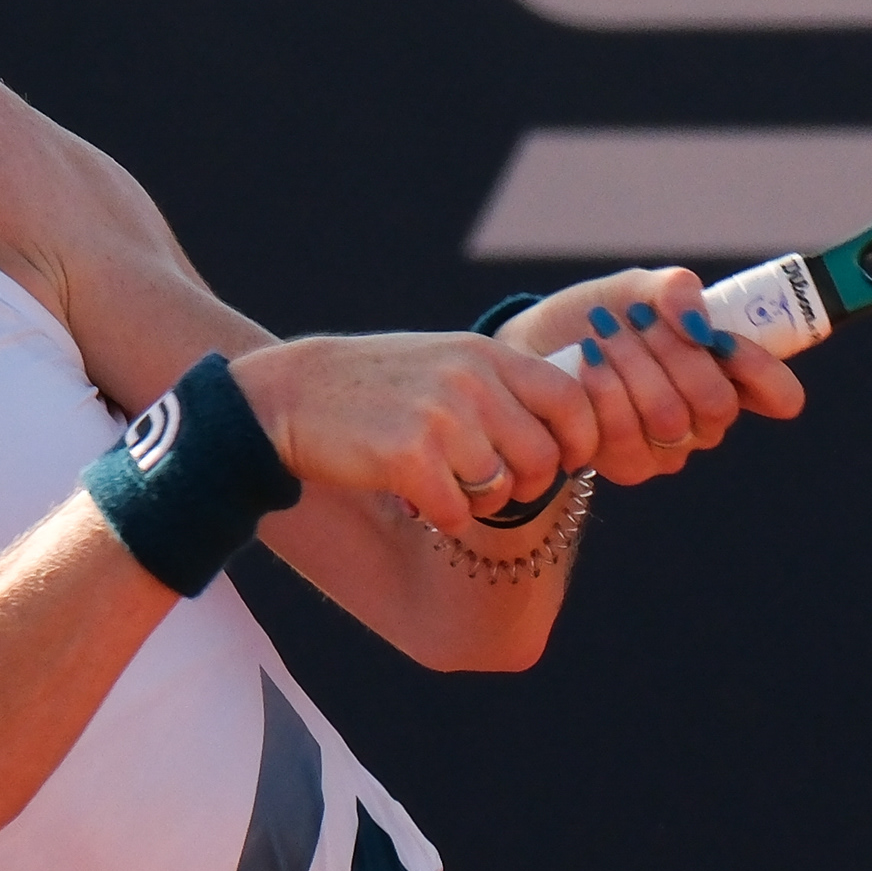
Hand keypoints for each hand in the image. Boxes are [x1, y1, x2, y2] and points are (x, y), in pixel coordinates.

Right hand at [229, 332, 599, 536]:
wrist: (292, 397)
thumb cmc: (376, 388)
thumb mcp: (447, 362)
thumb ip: (503, 385)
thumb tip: (574, 428)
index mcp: (486, 354)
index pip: (571, 400)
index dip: (579, 441)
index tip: (561, 460)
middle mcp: (470, 379)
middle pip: (542, 457)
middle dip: (524, 485)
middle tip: (490, 484)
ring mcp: (440, 416)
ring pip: (502, 490)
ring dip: (480, 503)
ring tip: (448, 486)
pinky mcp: (407, 455)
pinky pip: (457, 512)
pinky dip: (442, 516)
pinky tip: (417, 496)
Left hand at [490, 268, 806, 484]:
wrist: (538, 347)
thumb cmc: (602, 318)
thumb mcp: (638, 289)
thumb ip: (675, 293)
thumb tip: (697, 324)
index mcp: (729, 376)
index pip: (778, 393)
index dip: (764, 371)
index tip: (727, 340)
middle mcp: (707, 420)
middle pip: (717, 404)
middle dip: (673, 354)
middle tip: (639, 318)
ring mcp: (670, 448)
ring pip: (668, 417)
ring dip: (631, 365)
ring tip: (603, 331)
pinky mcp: (629, 466)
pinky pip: (624, 434)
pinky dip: (603, 389)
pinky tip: (587, 363)